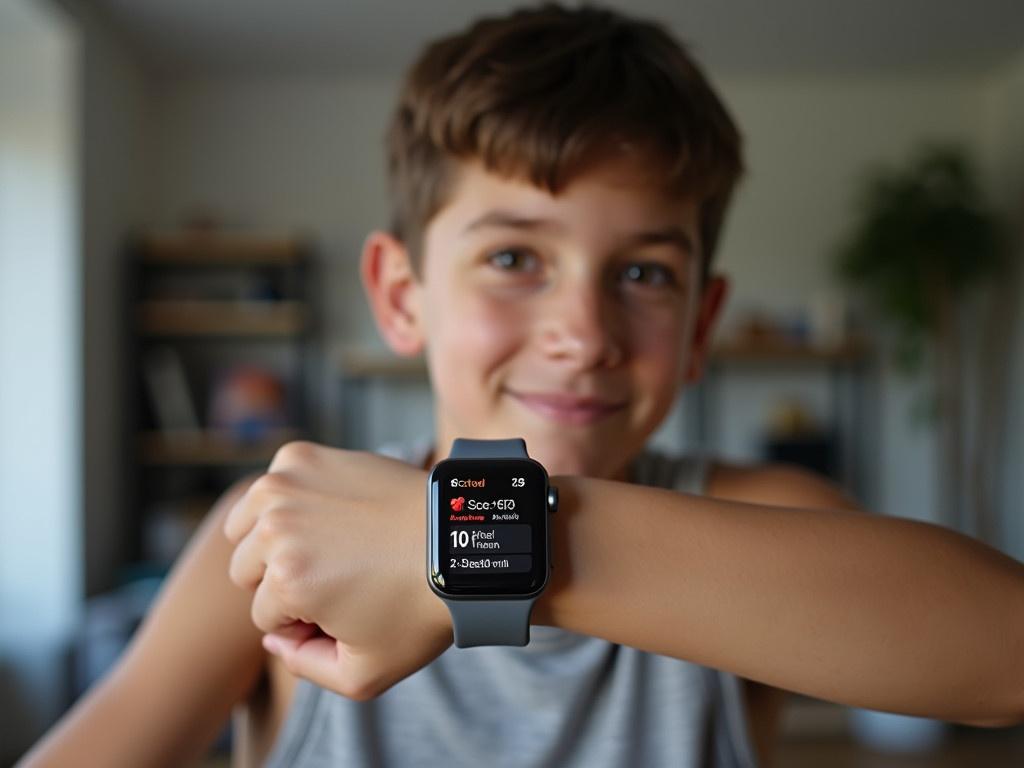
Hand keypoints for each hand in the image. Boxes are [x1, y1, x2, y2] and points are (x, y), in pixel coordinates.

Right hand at [223, 441, 451, 699]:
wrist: (461, 536)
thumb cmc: (421, 606)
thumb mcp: (366, 673)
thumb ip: (305, 667)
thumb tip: (273, 637)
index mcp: (286, 580)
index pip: (264, 617)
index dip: (303, 624)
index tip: (344, 613)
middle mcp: (277, 526)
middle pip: (245, 570)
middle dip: (280, 582)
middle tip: (334, 579)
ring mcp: (289, 484)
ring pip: (245, 525)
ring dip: (271, 539)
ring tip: (323, 547)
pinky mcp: (304, 456)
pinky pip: (269, 485)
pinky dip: (288, 499)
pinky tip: (330, 513)